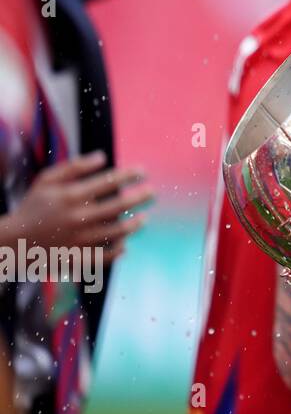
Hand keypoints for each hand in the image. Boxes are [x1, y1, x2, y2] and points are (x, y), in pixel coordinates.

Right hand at [1, 152, 149, 260]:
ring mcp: (79, 239)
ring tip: (144, 218)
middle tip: (152, 193)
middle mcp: (78, 217)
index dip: (130, 174)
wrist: (14, 242)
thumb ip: (74, 166)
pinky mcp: (79, 258)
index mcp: (70, 196)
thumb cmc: (34, 206)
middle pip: (119, 205)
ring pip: (118, 232)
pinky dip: (118, 250)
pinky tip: (125, 243)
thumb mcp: (47, 180)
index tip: (143, 171)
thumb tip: (103, 156)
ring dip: (135, 224)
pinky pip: (106, 255)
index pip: (109, 181)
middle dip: (140, 197)